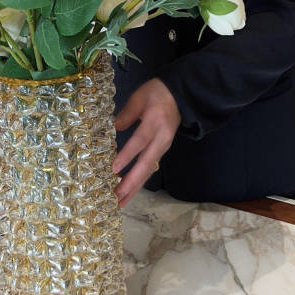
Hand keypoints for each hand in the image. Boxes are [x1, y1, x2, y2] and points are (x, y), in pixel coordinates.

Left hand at [112, 78, 180, 207]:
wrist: (181, 95)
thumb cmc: (158, 92)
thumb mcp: (140, 95)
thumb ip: (128, 112)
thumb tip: (115, 128)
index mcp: (155, 122)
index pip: (140, 142)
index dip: (127, 156)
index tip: (113, 169)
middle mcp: (161, 139)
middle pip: (146, 164)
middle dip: (131, 183)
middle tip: (116, 199)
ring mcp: (163, 147)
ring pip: (149, 171)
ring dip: (134, 187)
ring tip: (120, 202)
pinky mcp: (162, 150)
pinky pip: (151, 168)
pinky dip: (140, 181)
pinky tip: (129, 190)